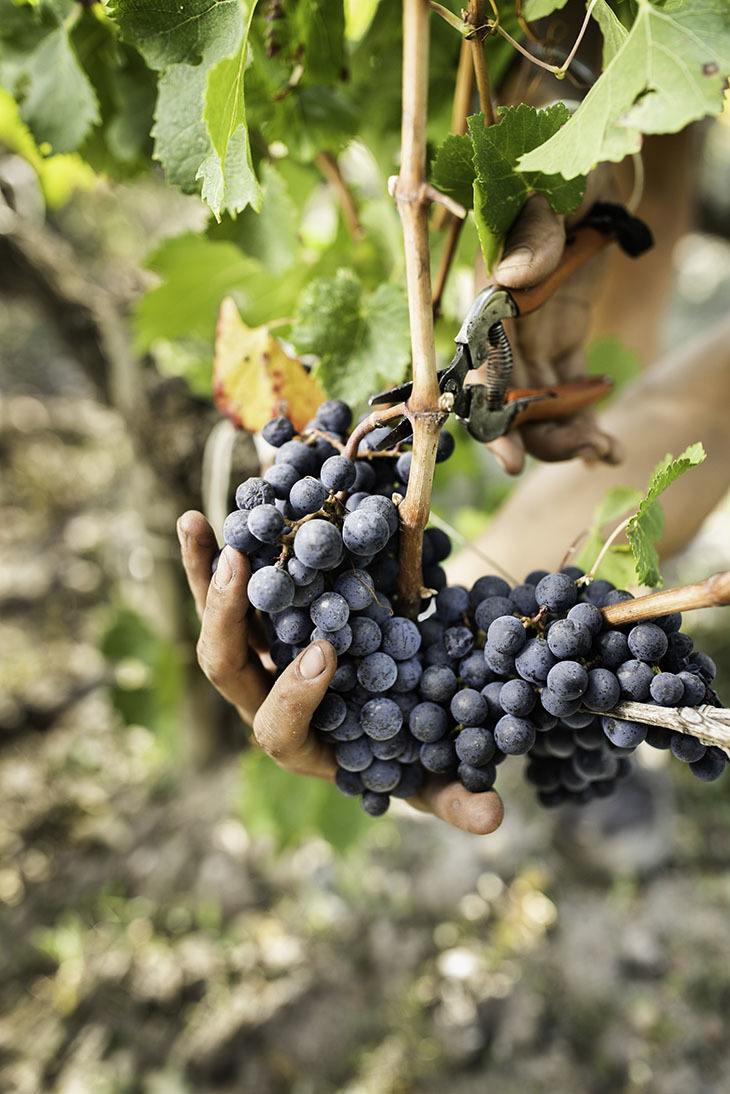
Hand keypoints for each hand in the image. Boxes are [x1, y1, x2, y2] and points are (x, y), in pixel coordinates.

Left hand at [178, 510, 503, 834]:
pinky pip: (225, 592)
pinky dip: (211, 557)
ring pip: (216, 622)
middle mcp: (263, 703)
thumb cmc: (404, 754)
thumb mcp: (429, 778)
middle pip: (226, 667)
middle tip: (240, 567)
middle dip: (226, 620)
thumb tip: (493, 819)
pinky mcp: (255, 628)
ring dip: (206, 575)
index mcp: (298, 744)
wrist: (383, 718)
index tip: (326, 653)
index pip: (279, 729)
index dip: (295, 696)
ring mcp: (255, 663)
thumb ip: (452, 798)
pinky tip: (200, 518)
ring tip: (197, 524)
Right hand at [483, 174, 623, 474]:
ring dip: (564, 432)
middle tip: (579, 457)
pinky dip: (583, 414)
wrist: (585, 150)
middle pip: (508, 398)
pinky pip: (568, 386)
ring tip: (603, 452)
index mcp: (489, 295)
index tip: (511, 458)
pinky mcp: (562, 335)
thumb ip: (533, 231)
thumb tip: (512, 278)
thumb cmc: (561, 159)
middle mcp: (502, 324)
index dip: (490, 416)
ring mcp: (531, 333)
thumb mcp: (551, 186)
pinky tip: (605, 440)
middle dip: (536, 437)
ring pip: (538, 401)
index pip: (480, 367)